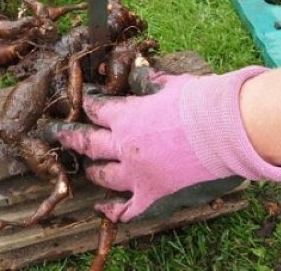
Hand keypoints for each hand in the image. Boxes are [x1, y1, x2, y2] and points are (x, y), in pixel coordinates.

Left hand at [44, 66, 280, 221]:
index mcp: (126, 116)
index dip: (88, 106)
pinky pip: (126, 208)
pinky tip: (103, 208)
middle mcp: (124, 146)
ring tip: (87, 167)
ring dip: (93, 171)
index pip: (97, 110)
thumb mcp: (171, 84)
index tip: (82, 103)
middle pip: (88, 143)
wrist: (225, 129)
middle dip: (69, 137)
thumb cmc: (200, 102)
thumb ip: (151, 81)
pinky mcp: (152, 193)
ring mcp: (136, 172)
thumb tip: (143, 69)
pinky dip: (113, 210)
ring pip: (103, 175)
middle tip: (55, 134)